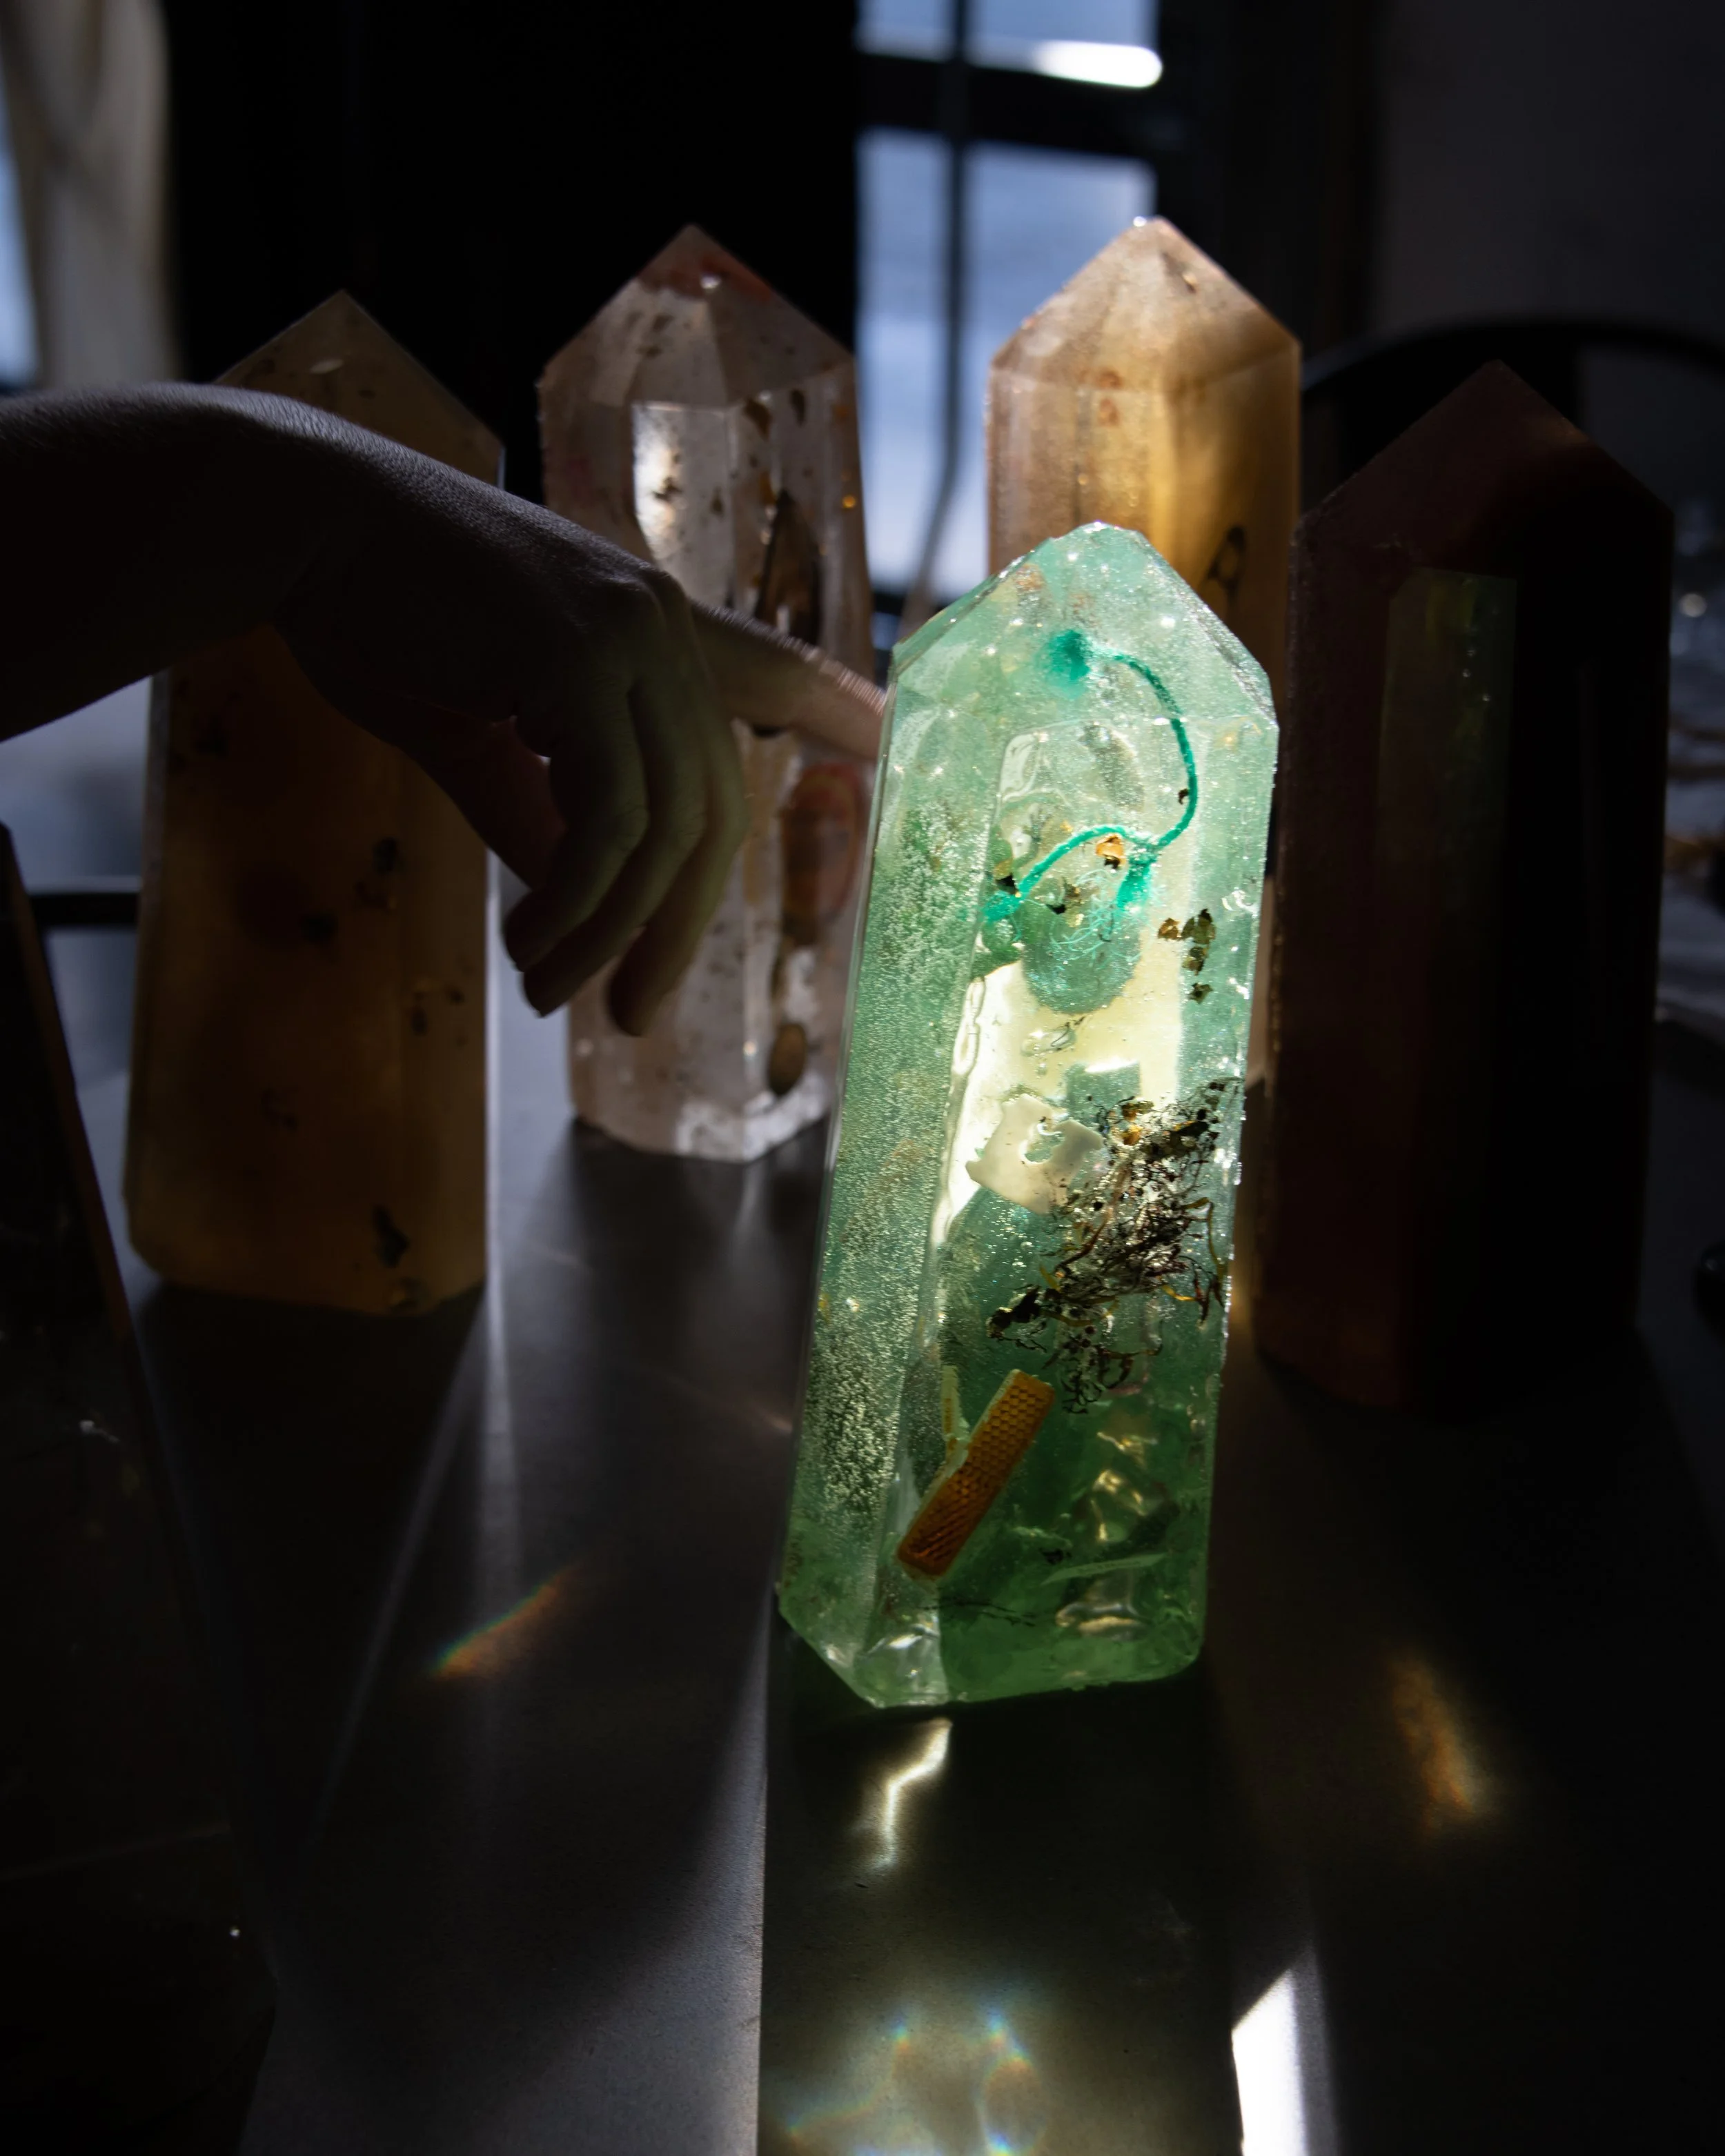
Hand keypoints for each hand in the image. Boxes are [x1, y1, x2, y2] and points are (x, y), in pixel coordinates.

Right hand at [272, 425, 882, 1030]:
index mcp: (650, 629)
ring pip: (665, 828)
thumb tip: (582, 907)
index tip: (885, 737)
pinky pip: (611, 816)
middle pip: (712, 811)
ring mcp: (628, 634)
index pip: (770, 674)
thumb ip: (542, 815)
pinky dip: (579, 899)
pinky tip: (534, 943)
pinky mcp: (579, 657)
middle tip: (627, 1016)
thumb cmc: (378, 621)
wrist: (300, 529)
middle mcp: (660, 624)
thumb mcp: (479, 736)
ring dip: (611, 932)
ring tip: (549, 991)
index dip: (837, 707)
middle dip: (675, 931)